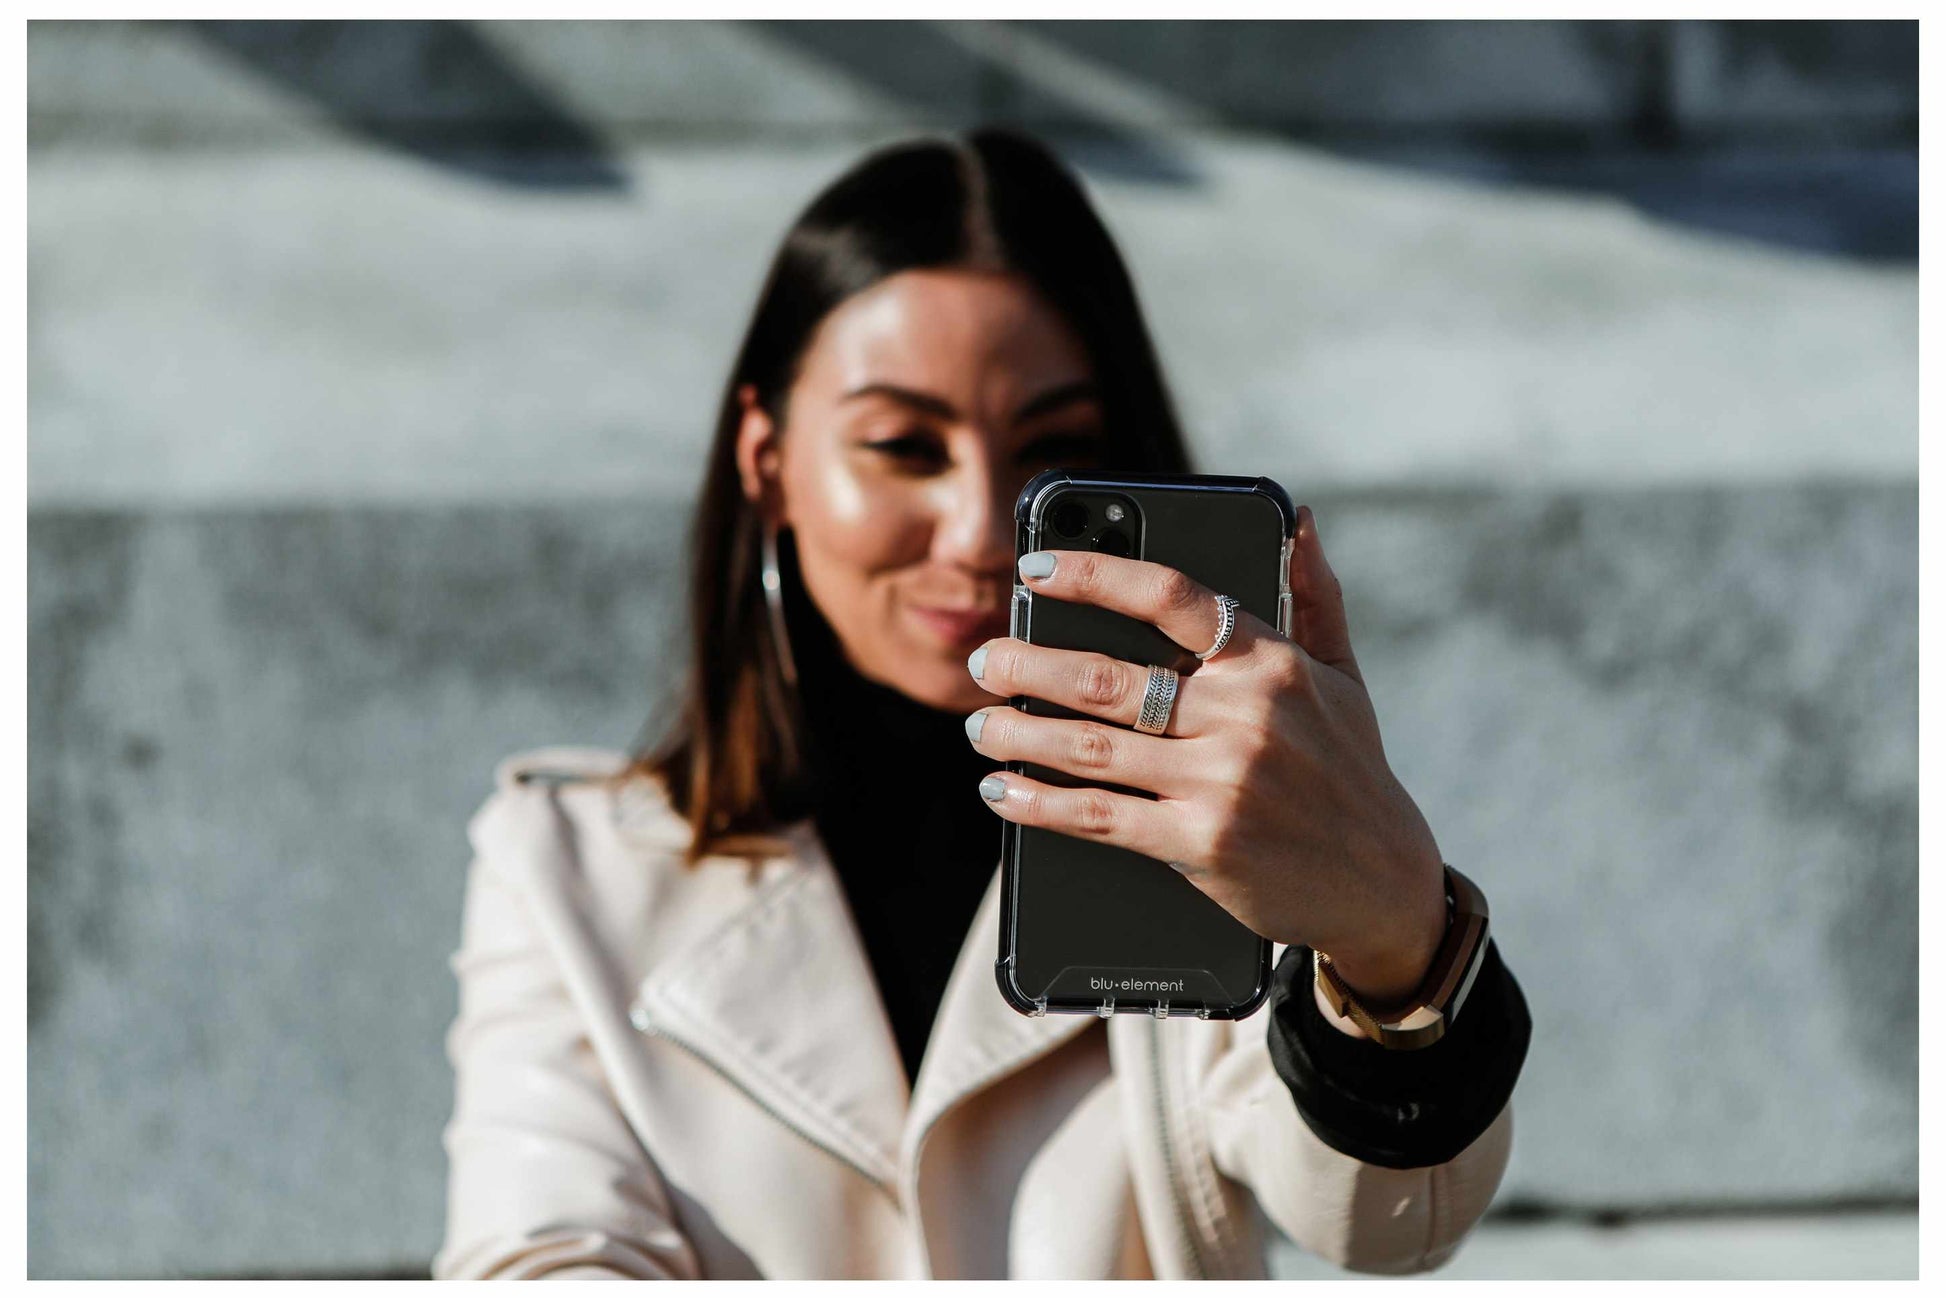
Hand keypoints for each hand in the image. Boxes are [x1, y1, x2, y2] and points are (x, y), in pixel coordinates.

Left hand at [964, 505, 1448, 1008]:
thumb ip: (1312, 596)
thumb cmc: (1352, 771)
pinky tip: (1003, 790)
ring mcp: (1220, 781)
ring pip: (1089, 746)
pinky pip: (1097, 816)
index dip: (1094, 574)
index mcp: (1270, 664)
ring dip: (1018, 734)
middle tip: (985, 660)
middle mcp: (1244, 716)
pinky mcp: (1199, 842)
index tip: (1034, 568)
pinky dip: (1038, 803)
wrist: (1382, 884)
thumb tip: (1298, 518)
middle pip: (1107, 677)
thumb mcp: (1342, 677)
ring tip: (978, 725)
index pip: (1170, 596)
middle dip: (1028, 667)